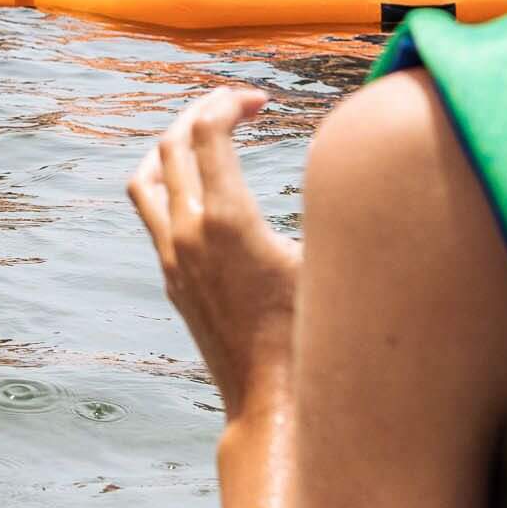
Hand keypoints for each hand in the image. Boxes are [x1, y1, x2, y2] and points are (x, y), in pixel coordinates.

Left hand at [127, 87, 300, 419]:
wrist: (276, 408)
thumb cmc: (316, 339)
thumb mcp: (329, 263)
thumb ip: (331, 207)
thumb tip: (357, 164)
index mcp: (226, 221)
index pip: (207, 130)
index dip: (229, 102)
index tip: (259, 99)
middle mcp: (188, 233)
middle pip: (173, 141)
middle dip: (203, 111)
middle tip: (238, 105)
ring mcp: (173, 257)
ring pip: (148, 176)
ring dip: (172, 144)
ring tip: (205, 133)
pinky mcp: (172, 278)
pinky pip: (153, 212)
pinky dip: (169, 182)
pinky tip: (202, 187)